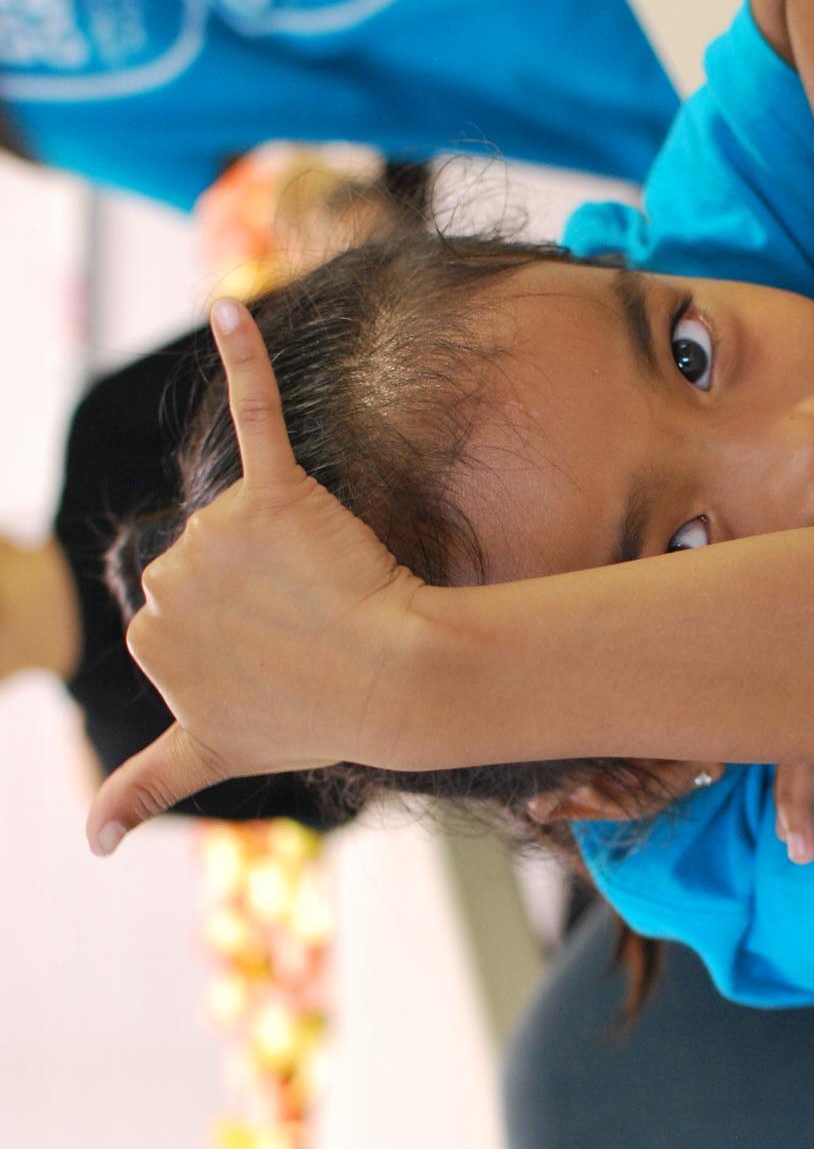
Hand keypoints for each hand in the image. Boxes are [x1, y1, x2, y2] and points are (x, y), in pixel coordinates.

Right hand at [87, 300, 423, 854]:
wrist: (390, 685)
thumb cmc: (315, 717)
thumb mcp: (214, 754)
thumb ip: (146, 783)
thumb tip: (89, 839)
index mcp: (149, 635)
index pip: (190, 608)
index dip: (246, 632)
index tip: (278, 662)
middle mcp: (167, 582)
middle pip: (213, 562)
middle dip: (263, 590)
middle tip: (308, 633)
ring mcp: (215, 541)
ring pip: (245, 523)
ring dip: (290, 554)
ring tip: (326, 599)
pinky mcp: (271, 496)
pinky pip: (258, 416)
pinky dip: (243, 359)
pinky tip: (227, 309)